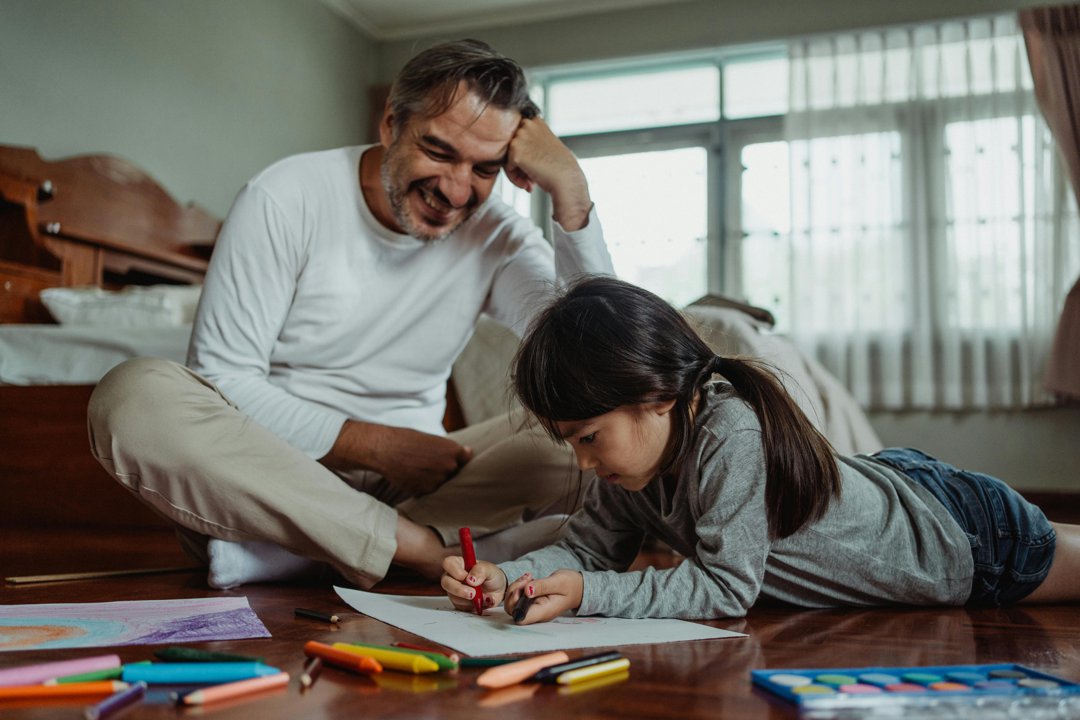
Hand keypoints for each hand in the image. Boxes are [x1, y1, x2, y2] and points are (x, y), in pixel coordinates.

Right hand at [323, 421, 472, 495]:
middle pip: (454, 472)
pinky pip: (428, 491)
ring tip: (417, 467)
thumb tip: (467, 453)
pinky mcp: (426, 491)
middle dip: (445, 469)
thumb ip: (449, 449)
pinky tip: (411, 475)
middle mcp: (450, 466)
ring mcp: (438, 480)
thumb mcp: (432, 439)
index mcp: (453, 450)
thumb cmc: (407, 440)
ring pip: (440, 483)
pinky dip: (422, 486)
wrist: (385, 450)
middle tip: (428, 462)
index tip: (453, 457)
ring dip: (433, 479)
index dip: (459, 458)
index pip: (466, 458)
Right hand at [441, 558, 505, 612]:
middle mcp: (454, 577)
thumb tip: (471, 579)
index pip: (448, 563)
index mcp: (459, 564)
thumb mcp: (490, 569)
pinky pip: (460, 607)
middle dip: (458, 589)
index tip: (465, 576)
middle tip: (472, 593)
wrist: (497, 591)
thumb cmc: (492, 576)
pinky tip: (480, 602)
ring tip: (480, 598)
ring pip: (452, 596)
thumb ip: (481, 570)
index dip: (454, 570)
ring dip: (467, 600)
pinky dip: (471, 606)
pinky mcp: (459, 603)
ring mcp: (454, 591)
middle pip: (446, 582)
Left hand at [504, 569, 583, 624]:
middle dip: (513, 593)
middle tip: (526, 579)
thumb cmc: (571, 585)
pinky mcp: (532, 601)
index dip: (514, 605)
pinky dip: (520, 586)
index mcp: (543, 612)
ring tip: (528, 577)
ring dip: (516, 588)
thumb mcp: (559, 582)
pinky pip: (519, 596)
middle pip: (513, 610)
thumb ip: (543, 586)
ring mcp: (534, 607)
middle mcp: (536, 612)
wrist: (578, 587)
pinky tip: (528, 578)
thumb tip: (527, 591)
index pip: (520, 618)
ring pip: (514, 602)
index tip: (521, 589)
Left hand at [505, 117, 591, 230]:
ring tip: (530, 183)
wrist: (566, 178)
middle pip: (511, 147)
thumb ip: (531, 143)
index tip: (534, 166)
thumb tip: (514, 152)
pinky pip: (507, 168)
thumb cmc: (559, 166)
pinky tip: (528, 184)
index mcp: (536, 121)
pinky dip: (515, 179)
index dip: (525, 155)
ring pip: (507, 158)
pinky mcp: (515, 151)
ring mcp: (520, 137)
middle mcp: (527, 124)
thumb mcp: (546, 145)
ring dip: (517, 173)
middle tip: (531, 178)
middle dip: (519, 164)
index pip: (518, 138)